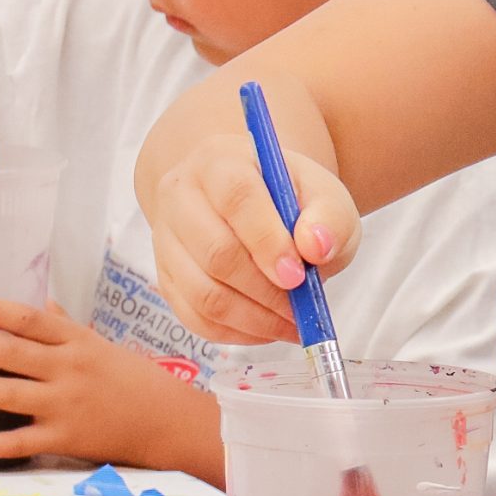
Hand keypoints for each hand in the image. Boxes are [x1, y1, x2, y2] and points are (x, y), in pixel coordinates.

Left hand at [0, 295, 214, 471]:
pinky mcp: (65, 440)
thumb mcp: (101, 345)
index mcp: (78, 342)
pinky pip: (20, 441)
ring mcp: (66, 406)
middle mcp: (69, 370)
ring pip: (9, 394)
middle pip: (12, 353)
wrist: (167, 422)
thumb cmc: (132, 379)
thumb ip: (67, 327)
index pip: (31, 321)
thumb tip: (42, 302)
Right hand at [146, 130, 362, 344]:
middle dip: (265, 290)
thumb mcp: (324, 196)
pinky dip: (237, 333)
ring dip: (254, 318)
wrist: (252, 204)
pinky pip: (196, 318)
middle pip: (215, 252)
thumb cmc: (289, 200)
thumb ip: (329, 216)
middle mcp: (181, 196)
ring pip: (202, 293)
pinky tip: (268, 327)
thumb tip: (317, 247)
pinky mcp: (166, 278)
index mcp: (220, 162)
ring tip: (292, 322)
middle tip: (301, 308)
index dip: (267, 241)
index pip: (236, 198)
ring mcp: (166, 240)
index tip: (297, 275)